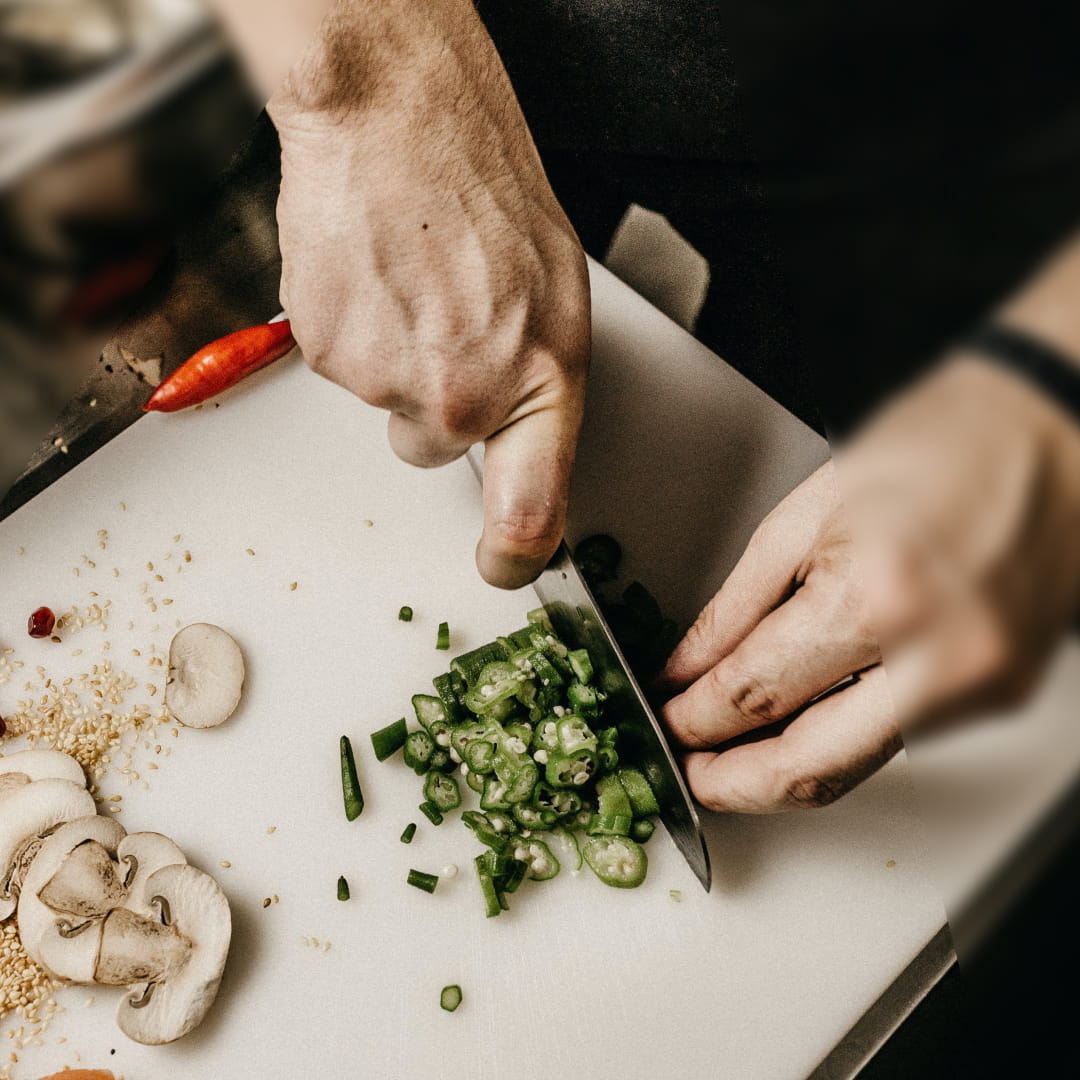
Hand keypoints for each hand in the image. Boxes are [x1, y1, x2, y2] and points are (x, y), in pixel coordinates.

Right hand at [267, 0, 589, 588]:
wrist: (394, 116)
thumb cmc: (481, 186)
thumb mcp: (553, 294)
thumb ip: (536, 383)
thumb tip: (521, 445)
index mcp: (539, 382)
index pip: (531, 516)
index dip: (514, 557)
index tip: (503, 565)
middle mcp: (464, 397)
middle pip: (435, 449)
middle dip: (436, 401)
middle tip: (445, 324)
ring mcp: (388, 382)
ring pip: (387, 404)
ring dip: (395, 357)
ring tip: (412, 281)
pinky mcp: (327, 355)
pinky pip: (344, 365)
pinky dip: (355, 330)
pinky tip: (375, 276)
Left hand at [659, 355, 1079, 812]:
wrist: (1057, 432)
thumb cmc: (940, 445)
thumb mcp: (807, 512)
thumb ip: (735, 605)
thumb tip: (687, 667)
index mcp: (876, 595)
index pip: (756, 693)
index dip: (694, 720)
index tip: (668, 722)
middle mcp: (938, 657)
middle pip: (808, 768)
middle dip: (731, 783)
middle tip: (688, 769)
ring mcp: (979, 685)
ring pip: (854, 769)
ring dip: (782, 770)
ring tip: (731, 748)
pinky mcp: (1000, 694)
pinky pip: (897, 739)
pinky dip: (838, 738)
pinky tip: (802, 718)